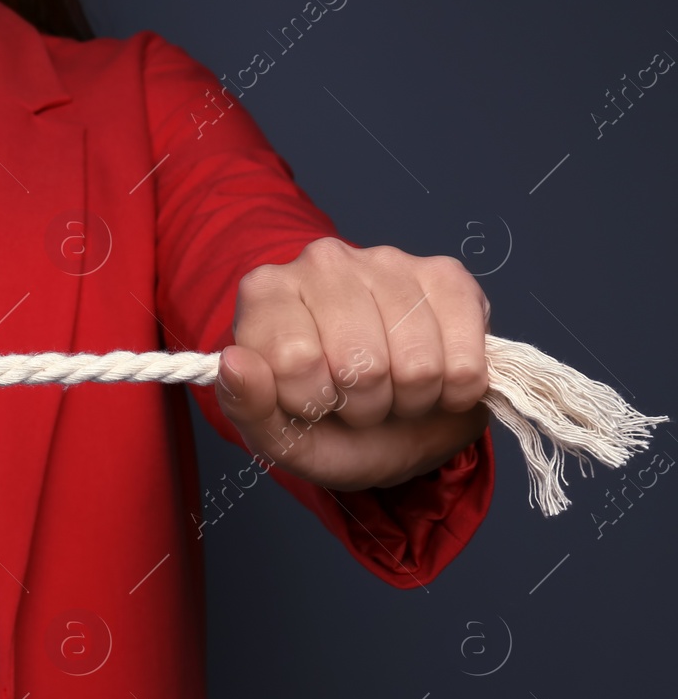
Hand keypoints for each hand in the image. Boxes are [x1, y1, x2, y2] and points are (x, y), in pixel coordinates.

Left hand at [215, 237, 489, 490]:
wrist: (391, 429)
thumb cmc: (326, 426)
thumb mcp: (277, 436)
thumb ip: (245, 407)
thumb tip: (235, 364)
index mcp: (266, 292)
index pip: (295, 358)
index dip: (311, 400)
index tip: (311, 403)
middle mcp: (323, 262)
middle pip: (360, 362)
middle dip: (363, 405)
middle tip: (356, 400)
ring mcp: (388, 261)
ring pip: (417, 363)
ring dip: (410, 398)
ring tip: (392, 390)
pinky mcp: (448, 277)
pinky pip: (465, 358)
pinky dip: (454, 389)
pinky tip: (434, 378)